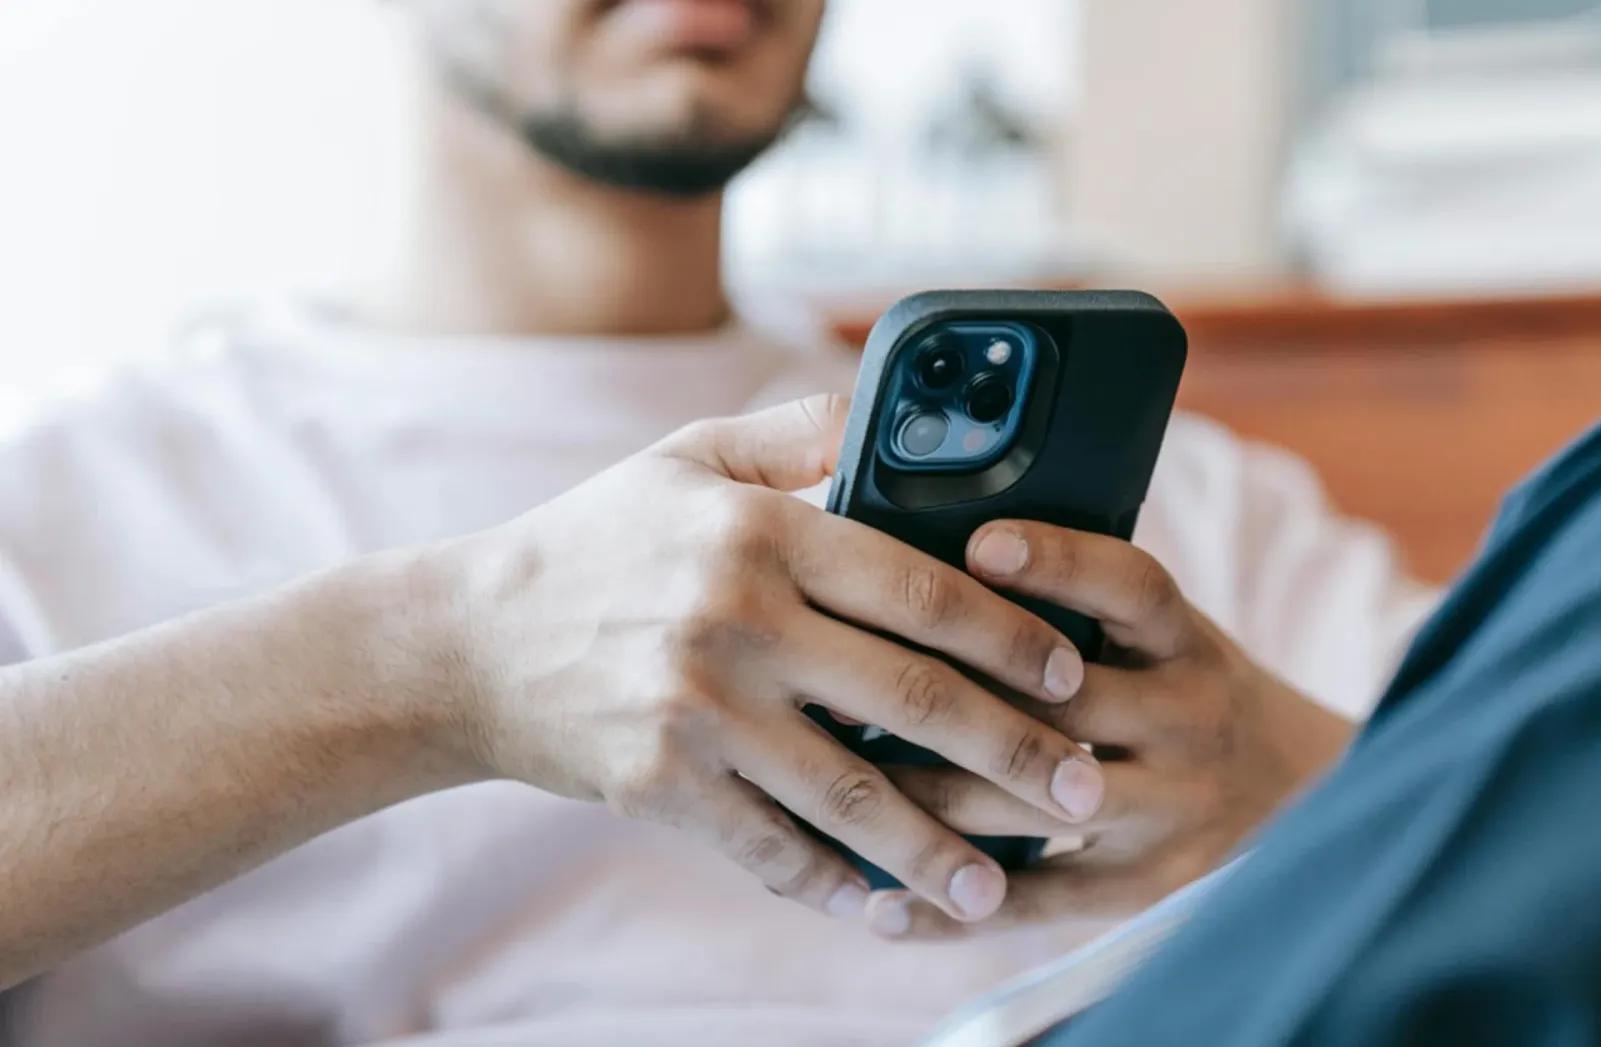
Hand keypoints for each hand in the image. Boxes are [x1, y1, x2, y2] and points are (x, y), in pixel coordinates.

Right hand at [437, 397, 1107, 924]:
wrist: (464, 641)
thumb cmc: (598, 541)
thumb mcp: (691, 457)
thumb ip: (803, 432)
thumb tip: (908, 412)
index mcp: (762, 531)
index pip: (922, 588)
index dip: (1013, 635)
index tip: (1073, 672)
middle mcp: (737, 619)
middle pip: (912, 698)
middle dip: (1017, 753)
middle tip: (1089, 792)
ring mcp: (697, 711)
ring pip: (852, 794)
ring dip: (942, 850)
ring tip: (1006, 885)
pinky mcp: (660, 787)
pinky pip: (771, 849)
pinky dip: (838, 887)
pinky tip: (893, 913)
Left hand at [866, 521, 1354, 938]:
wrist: (1299, 794)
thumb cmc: (1182, 689)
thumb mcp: (1162, 633)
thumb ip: (1080, 602)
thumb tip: (945, 551)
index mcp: (1187, 642)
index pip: (1131, 587)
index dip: (1058, 560)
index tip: (977, 544)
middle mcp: (1189, 721)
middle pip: (1064, 705)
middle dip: (947, 697)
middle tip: (842, 680)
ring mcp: (1170, 809)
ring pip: (1032, 805)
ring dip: (926, 799)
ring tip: (837, 782)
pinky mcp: (1145, 887)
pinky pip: (1037, 903)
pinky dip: (953, 912)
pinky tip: (877, 906)